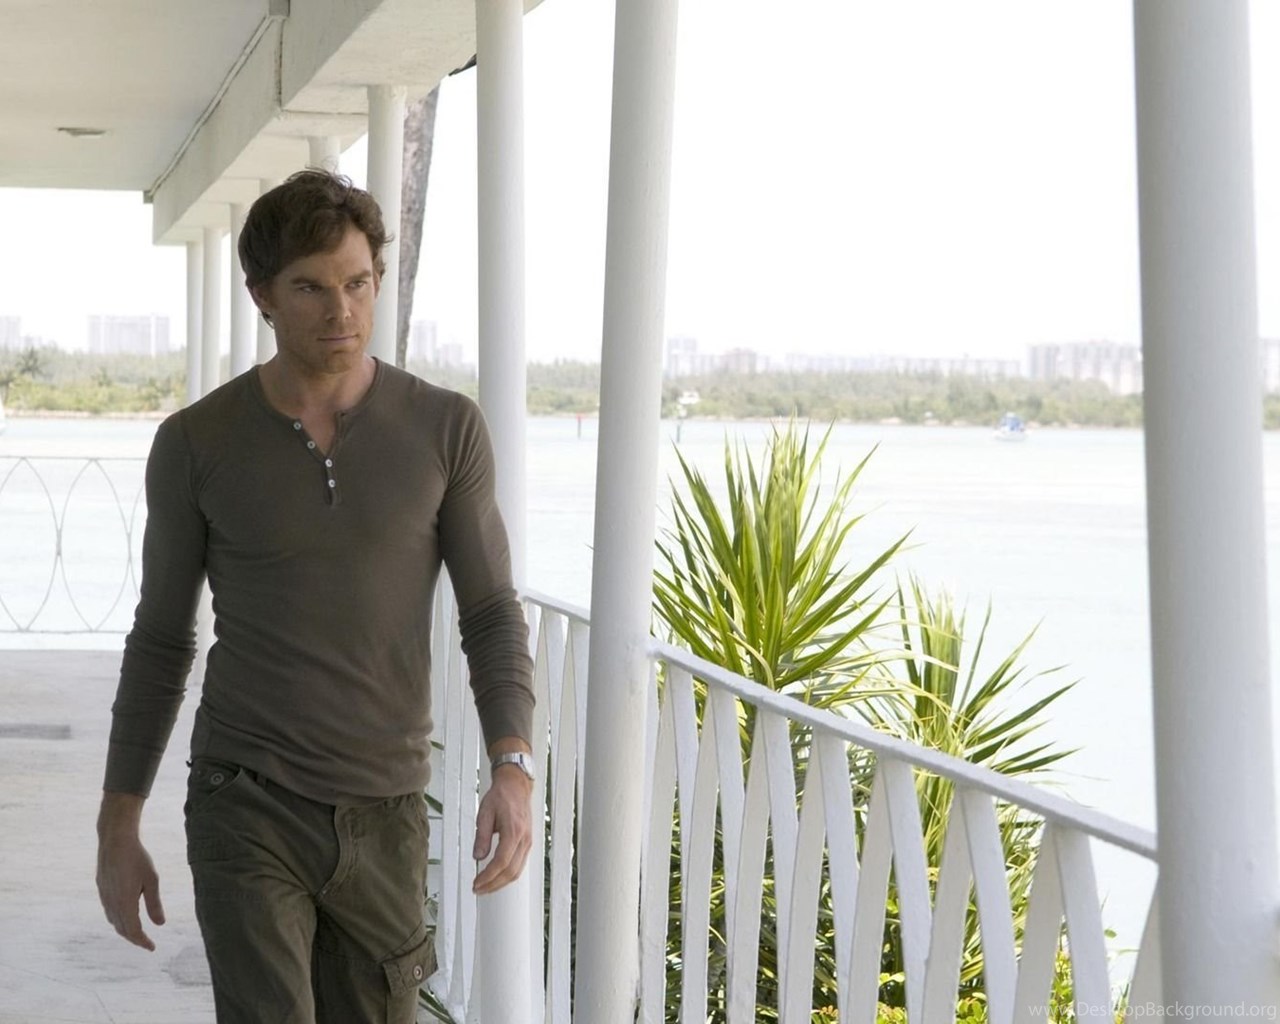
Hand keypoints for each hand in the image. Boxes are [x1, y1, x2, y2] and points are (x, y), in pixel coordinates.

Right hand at [96, 793, 164, 950]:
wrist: (114, 841)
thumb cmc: (137, 858)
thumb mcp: (152, 880)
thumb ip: (154, 904)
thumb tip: (160, 924)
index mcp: (125, 904)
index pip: (133, 931)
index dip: (142, 941)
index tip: (152, 947)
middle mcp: (111, 904)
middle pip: (122, 929)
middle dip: (134, 938)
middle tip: (146, 943)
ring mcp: (104, 897)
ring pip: (113, 921)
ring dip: (125, 930)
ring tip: (137, 933)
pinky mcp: (101, 889)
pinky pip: (109, 911)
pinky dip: (118, 919)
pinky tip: (124, 916)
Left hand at [472, 766, 532, 894]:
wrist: (516, 786)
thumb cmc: (502, 796)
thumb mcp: (485, 813)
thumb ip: (482, 836)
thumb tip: (478, 856)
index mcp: (514, 831)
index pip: (501, 862)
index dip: (488, 877)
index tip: (477, 883)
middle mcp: (524, 839)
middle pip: (511, 871)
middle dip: (493, 885)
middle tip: (478, 889)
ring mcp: (528, 842)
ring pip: (517, 871)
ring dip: (501, 883)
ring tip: (485, 887)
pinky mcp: (527, 843)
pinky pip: (519, 865)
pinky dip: (508, 875)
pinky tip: (497, 877)